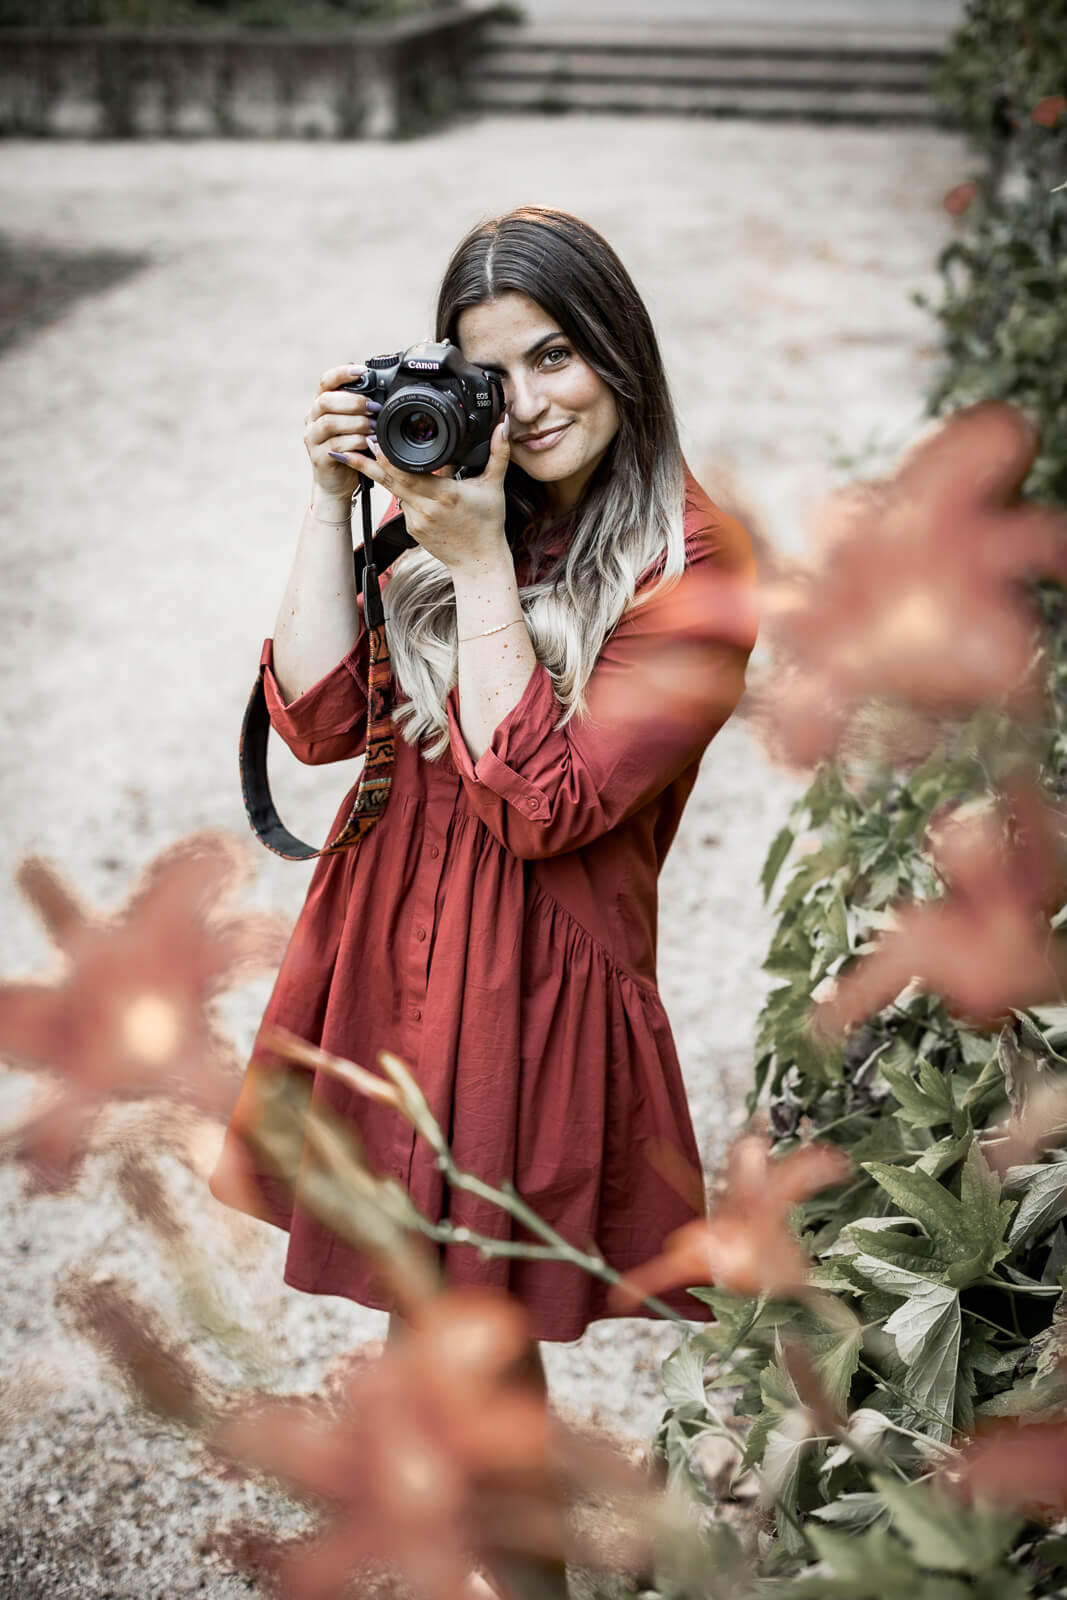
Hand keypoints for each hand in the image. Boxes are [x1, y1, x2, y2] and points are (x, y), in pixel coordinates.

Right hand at [304, 363, 378, 500]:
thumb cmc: (350, 449)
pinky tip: (368, 443)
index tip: (361, 370)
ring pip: (329, 423)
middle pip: (325, 401)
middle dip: (353, 402)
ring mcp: (313, 438)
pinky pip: (335, 445)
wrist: (337, 482)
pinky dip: (355, 442)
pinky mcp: (319, 457)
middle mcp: (313, 419)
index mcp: (322, 405)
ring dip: (355, 423)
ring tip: (373, 427)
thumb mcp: (356, 424)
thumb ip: (362, 409)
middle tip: (374, 408)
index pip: (326, 381)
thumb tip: (385, 393)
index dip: (342, 373)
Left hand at [332, 416, 511, 575]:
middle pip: (389, 479)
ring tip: (366, 451)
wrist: (479, 562)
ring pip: (392, 490)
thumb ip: (498, 452)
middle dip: (370, 459)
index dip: (387, 455)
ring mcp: (415, 520)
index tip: (375, 437)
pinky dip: (401, 490)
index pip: (407, 471)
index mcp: (444, 494)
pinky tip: (401, 478)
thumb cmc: (487, 525)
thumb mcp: (494, 486)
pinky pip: (401, 503)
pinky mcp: (411, 529)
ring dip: (382, 472)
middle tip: (359, 438)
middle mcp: (425, 508)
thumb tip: (503, 424)